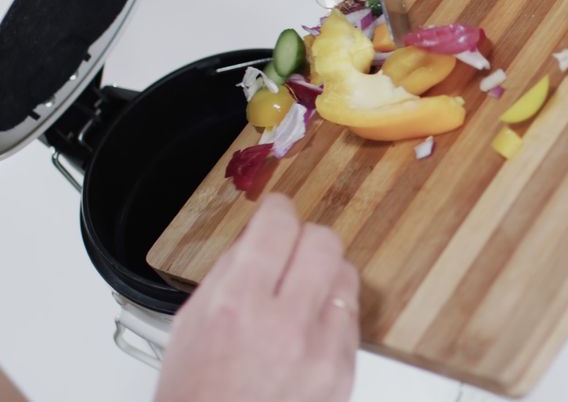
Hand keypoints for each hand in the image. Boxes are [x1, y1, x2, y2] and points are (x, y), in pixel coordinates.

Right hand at [155, 194, 359, 401]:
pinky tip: (308, 331)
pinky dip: (332, 315)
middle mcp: (284, 325)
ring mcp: (321, 351)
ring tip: (300, 296)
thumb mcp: (189, 325)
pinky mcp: (344, 372)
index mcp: (236, 306)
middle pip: (323, 242)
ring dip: (324, 276)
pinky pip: (352, 318)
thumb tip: (258, 236)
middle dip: (305, 238)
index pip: (277, 227)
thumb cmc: (197, 395)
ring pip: (346, 275)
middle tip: (291, 250)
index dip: (277, 210)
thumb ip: (228, 272)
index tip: (277, 211)